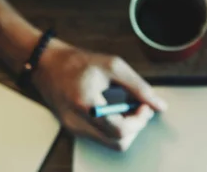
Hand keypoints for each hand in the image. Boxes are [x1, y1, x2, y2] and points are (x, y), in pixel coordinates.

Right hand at [31, 41, 166, 150]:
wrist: (47, 64)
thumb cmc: (78, 62)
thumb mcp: (113, 66)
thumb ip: (138, 87)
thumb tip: (159, 105)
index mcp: (86, 104)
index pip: (121, 130)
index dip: (139, 120)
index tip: (145, 106)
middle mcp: (77, 123)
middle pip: (118, 143)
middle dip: (135, 127)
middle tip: (140, 108)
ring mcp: (74, 129)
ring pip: (110, 144)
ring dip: (126, 128)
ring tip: (127, 107)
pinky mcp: (73, 130)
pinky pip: (101, 138)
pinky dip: (114, 127)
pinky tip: (115, 110)